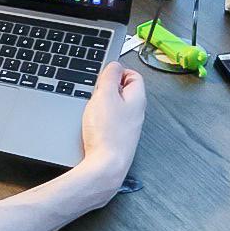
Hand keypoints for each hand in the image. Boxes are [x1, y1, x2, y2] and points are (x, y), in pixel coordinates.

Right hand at [79, 62, 145, 193]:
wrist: (105, 165)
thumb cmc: (107, 133)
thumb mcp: (105, 95)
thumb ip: (110, 76)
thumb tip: (114, 65)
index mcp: (137, 99)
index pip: (134, 75)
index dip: (119, 71)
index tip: (105, 74)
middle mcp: (136, 113)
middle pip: (124, 91)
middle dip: (107, 88)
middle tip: (95, 92)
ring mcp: (128, 127)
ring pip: (116, 107)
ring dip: (103, 105)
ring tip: (92, 109)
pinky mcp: (118, 139)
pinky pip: (110, 122)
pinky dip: (101, 120)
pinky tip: (92, 125)